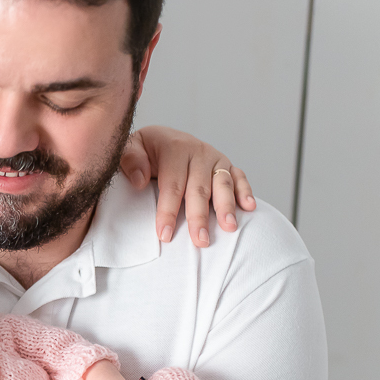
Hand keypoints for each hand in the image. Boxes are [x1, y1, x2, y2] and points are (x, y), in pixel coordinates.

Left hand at [120, 125, 255, 246]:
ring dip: (226, 207)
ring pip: (222, 184)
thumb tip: (140, 181)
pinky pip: (239, 177)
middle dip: (199, 217)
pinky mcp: (226, 165)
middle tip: (200, 241)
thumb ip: (130, 160)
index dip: (168, 210)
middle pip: (199, 188)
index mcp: (174, 147)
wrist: (161, 138)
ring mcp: (215, 158)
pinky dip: (246, 192)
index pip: (172, 184)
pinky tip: (249, 208)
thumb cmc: (144, 151)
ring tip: (229, 227)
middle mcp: (198, 151)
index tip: (165, 235)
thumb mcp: (130, 148)